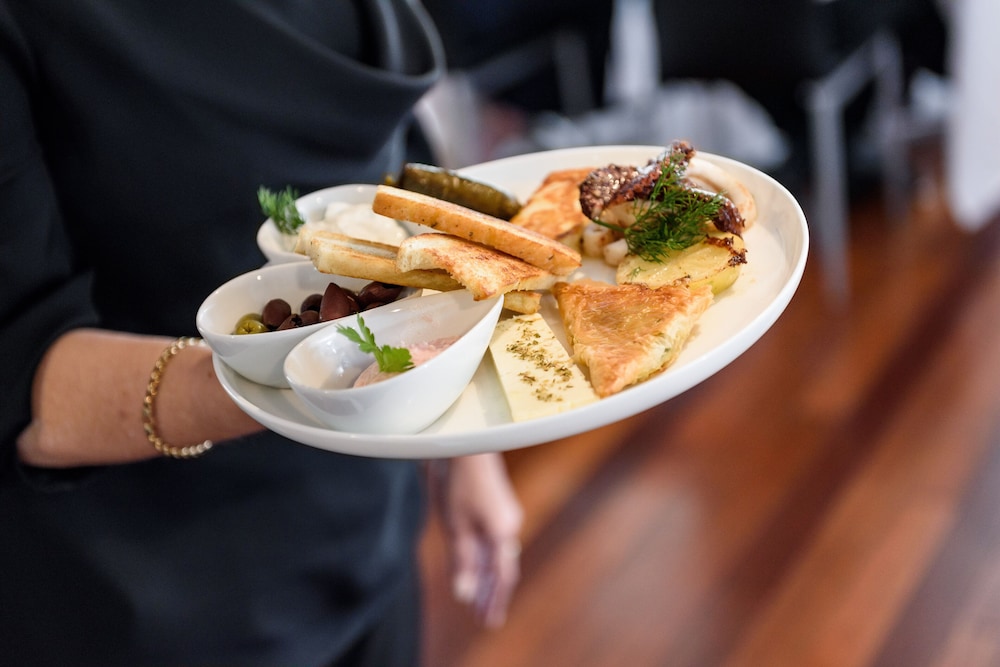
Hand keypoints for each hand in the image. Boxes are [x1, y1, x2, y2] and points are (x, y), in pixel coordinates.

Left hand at [428, 453, 523, 627]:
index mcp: (503, 533)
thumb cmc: (459, 481)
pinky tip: (475, 567)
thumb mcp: (456, 525)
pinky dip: (484, 558)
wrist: (464, 441)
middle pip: (502, 568)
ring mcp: (503, 514)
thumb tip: (466, 594)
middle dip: (493, 593)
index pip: (502, 576)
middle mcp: (508, 525)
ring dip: (488, 577)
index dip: (495, 600)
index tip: (489, 621)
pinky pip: (492, 539)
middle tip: (485, 618)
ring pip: (497, 554)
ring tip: (479, 599)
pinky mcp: (494, 505)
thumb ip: (463, 561)